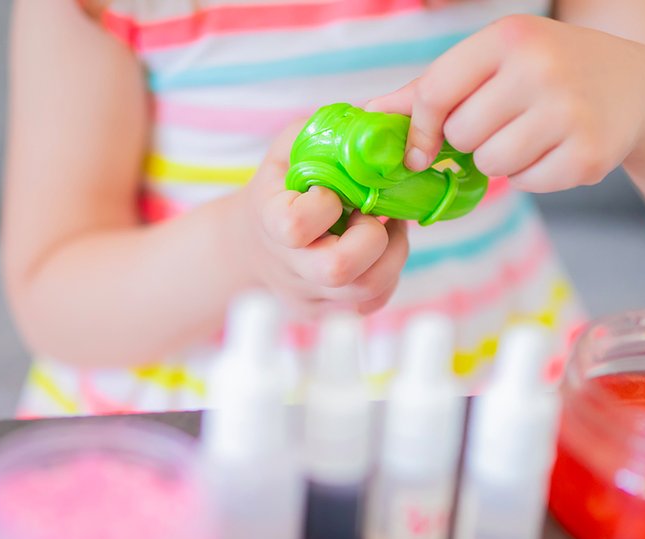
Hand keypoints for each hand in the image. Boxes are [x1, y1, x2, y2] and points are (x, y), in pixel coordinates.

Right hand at [228, 123, 409, 316]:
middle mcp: (288, 266)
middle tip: (371, 215)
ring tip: (384, 228)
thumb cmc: (282, 184)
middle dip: (372, 236)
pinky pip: (373, 303)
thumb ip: (330, 131)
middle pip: (338, 269)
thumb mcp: (293, 146)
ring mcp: (308, 295)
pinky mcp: (327, 312)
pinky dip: (388, 274)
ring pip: (366, 291)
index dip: (324, 205)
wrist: (253, 242)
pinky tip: (379, 250)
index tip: (330, 191)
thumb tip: (384, 119)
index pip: (295, 226)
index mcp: (270, 221)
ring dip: (392, 254)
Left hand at [367, 15, 644, 192]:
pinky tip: (555, 149)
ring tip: (529, 135)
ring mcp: (569, 112)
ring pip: (491, 164)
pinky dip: (533, 176)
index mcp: (509, 38)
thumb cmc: (544, 72)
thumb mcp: (493, 62)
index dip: (418, 129)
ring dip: (500, 161)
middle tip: (502, 124)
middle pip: (462, 135)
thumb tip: (368, 115)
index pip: (435, 93)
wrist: (633, 86)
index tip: (418, 151)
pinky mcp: (588, 154)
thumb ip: (430, 89)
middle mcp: (541, 68)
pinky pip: (527, 183)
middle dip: (471, 140)